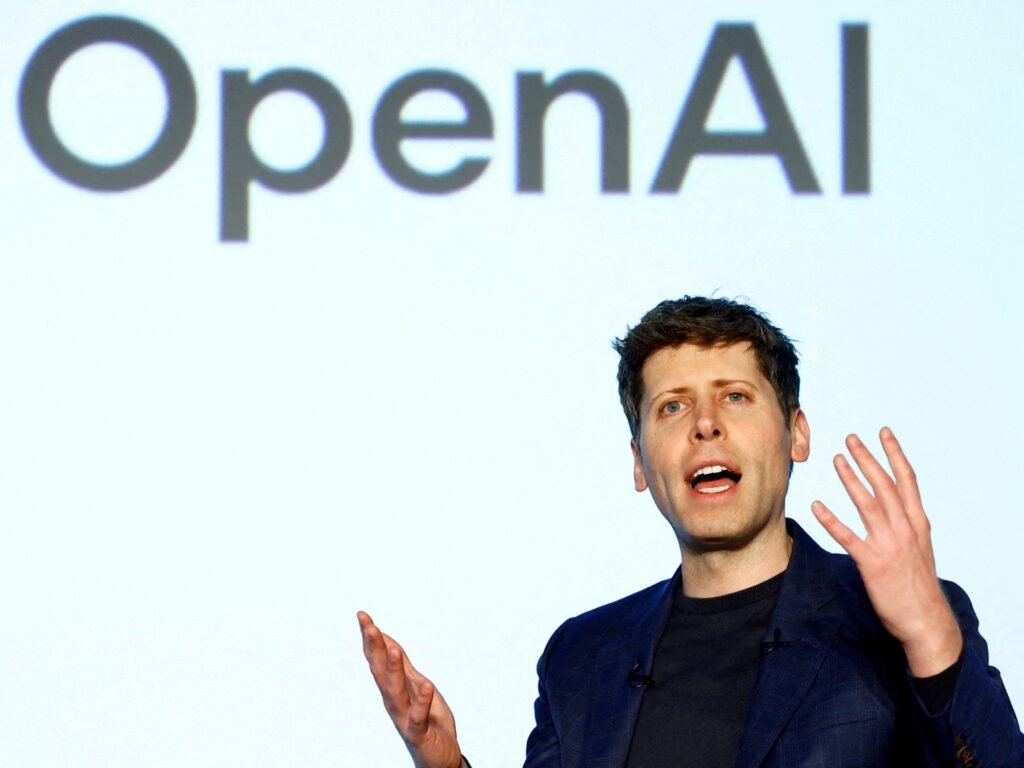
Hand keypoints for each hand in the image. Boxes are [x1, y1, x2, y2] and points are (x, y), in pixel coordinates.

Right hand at [358, 611, 464, 767]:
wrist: (440, 755)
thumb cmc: (428, 720)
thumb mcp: (416, 685)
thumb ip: (402, 665)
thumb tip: (387, 641)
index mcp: (393, 687)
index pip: (377, 659)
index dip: (370, 638)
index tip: (362, 616)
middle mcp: (394, 701)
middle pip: (380, 672)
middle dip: (375, 648)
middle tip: (369, 626)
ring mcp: (405, 717)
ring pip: (395, 692)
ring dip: (393, 670)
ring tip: (392, 649)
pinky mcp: (419, 732)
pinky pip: (418, 716)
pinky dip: (421, 702)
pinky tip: (426, 686)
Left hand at [811, 428, 961, 676]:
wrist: (926, 620)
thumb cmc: (918, 585)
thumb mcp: (920, 548)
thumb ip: (906, 525)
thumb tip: (896, 507)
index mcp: (917, 523)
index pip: (906, 480)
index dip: (894, 454)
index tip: (883, 432)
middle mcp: (905, 529)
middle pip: (885, 485)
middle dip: (868, 458)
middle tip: (851, 437)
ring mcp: (889, 545)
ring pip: (868, 504)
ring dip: (851, 479)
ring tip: (836, 459)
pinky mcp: (872, 563)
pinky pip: (848, 537)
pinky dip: (831, 520)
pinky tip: (816, 505)